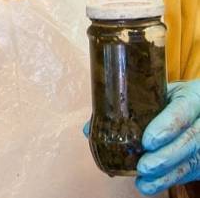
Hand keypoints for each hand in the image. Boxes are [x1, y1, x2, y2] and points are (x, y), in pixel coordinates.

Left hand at [135, 80, 199, 194]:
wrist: (197, 106)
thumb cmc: (170, 98)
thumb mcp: (157, 92)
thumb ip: (128, 105)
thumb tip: (89, 129)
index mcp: (192, 96)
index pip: (182, 111)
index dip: (166, 127)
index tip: (147, 141)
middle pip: (190, 140)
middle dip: (166, 156)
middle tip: (143, 166)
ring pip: (191, 160)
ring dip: (166, 174)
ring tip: (143, 180)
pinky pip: (189, 172)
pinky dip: (169, 181)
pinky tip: (150, 185)